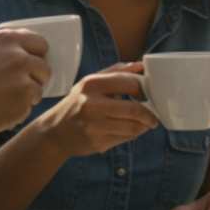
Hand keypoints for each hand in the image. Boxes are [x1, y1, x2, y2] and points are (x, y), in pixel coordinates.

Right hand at [0, 28, 51, 143]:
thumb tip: (25, 51)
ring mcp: (23, 80)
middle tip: (13, 87)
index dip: (36, 56)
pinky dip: (17, 112)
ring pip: (38, 89)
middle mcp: (19, 57)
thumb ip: (3, 49)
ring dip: (25, 96)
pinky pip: (28, 108)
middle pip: (44, 67)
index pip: (40, 43)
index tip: (30, 64)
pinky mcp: (23, 104)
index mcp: (6, 40)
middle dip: (33, 78)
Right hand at [36, 63, 157, 157]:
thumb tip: (141, 66)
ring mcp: (94, 126)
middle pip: (135, 110)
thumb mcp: (90, 82)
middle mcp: (91, 105)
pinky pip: (125, 139)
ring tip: (144, 123)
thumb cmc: (77, 103)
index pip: (129, 84)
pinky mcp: (97, 143)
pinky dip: (133, 134)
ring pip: (134, 127)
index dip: (145, 90)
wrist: (55, 132)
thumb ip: (116, 72)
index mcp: (92, 85)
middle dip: (150, 114)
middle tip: (154, 116)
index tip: (149, 95)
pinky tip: (129, 130)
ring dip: (144, 126)